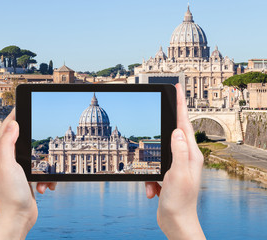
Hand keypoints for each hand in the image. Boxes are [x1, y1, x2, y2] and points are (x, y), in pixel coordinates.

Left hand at [0, 108, 55, 239]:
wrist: (18, 217)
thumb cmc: (10, 194)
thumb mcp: (8, 165)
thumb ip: (7, 143)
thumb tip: (13, 122)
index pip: (8, 125)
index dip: (17, 112)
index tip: (28, 102)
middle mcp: (6, 156)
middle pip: (24, 136)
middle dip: (37, 142)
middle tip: (46, 142)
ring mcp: (17, 165)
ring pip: (35, 153)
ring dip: (44, 164)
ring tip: (43, 178)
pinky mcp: (26, 174)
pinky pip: (40, 167)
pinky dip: (46, 176)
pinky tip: (44, 186)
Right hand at [145, 83, 205, 239]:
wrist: (176, 222)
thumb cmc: (180, 202)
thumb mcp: (178, 175)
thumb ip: (178, 152)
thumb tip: (177, 130)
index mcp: (191, 154)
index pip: (184, 123)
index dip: (180, 104)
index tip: (176, 88)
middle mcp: (185, 157)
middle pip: (172, 133)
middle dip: (163, 127)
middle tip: (159, 110)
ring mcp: (176, 165)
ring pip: (158, 153)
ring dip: (151, 168)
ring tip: (154, 185)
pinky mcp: (167, 173)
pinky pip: (154, 169)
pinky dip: (149, 180)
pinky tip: (152, 192)